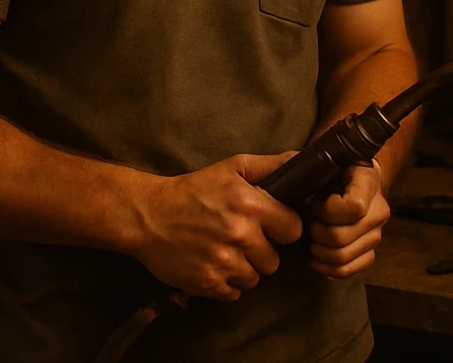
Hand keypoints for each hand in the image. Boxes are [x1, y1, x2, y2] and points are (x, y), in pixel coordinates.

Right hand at [131, 152, 302, 300]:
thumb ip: (270, 165)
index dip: (284, 228)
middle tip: (244, 239)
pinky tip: (215, 264)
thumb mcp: (233, 167)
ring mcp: (223, 262)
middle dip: (262, 251)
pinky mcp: (207, 283)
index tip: (273, 226)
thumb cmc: (195, 189)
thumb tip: (302, 160)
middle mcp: (240, 235)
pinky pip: (233, 293)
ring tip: (227, 251)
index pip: (292, 229)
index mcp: (250, 204)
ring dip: (245, 268)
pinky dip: (227, 282)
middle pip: (274, 261)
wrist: (149, 216)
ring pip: (254, 279)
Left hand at [307, 161, 388, 278]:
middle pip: (342, 237)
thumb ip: (314, 169)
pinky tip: (316, 257)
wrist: (352, 177)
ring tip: (311, 239)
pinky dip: (327, 269)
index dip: (327, 211)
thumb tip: (293, 179)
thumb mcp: (327, 160)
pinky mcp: (370, 252)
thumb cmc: (334, 169)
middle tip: (309, 223)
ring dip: (319, 252)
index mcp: (370, 181)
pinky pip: (348, 271)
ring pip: (342, 258)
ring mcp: (377, 234)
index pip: (355, 207)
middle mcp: (379, 209)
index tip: (315, 204)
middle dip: (317, 233)